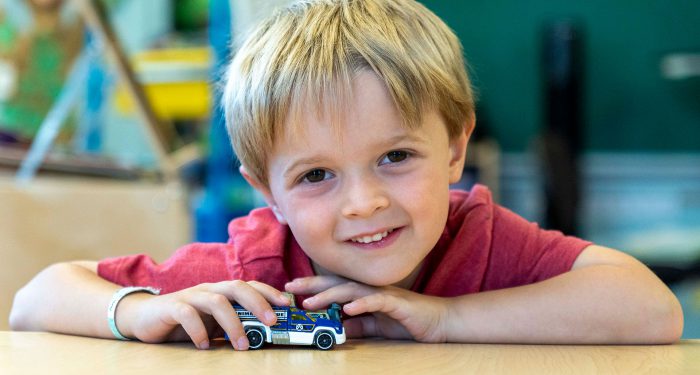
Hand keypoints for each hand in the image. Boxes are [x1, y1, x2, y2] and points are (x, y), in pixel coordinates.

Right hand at [117, 280, 289, 349]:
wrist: (142, 317)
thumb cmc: (184, 321)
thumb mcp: (212, 323)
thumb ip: (232, 323)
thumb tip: (262, 334)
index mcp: (221, 291)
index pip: (249, 285)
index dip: (269, 292)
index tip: (287, 305)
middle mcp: (208, 289)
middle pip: (237, 287)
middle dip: (258, 303)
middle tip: (272, 322)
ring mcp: (190, 296)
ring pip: (216, 301)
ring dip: (232, 323)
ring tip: (242, 344)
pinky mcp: (172, 307)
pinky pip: (188, 314)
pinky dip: (199, 330)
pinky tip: (205, 345)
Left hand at [285, 276, 449, 341]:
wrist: (438, 322)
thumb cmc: (408, 320)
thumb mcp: (376, 326)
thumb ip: (358, 325)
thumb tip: (338, 327)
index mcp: (364, 293)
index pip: (334, 286)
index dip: (313, 285)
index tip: (292, 288)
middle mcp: (370, 288)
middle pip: (336, 282)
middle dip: (312, 283)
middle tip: (290, 286)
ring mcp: (383, 293)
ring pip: (351, 289)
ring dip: (329, 295)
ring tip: (311, 302)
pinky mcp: (396, 302)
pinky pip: (375, 301)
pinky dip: (361, 304)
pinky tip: (347, 309)